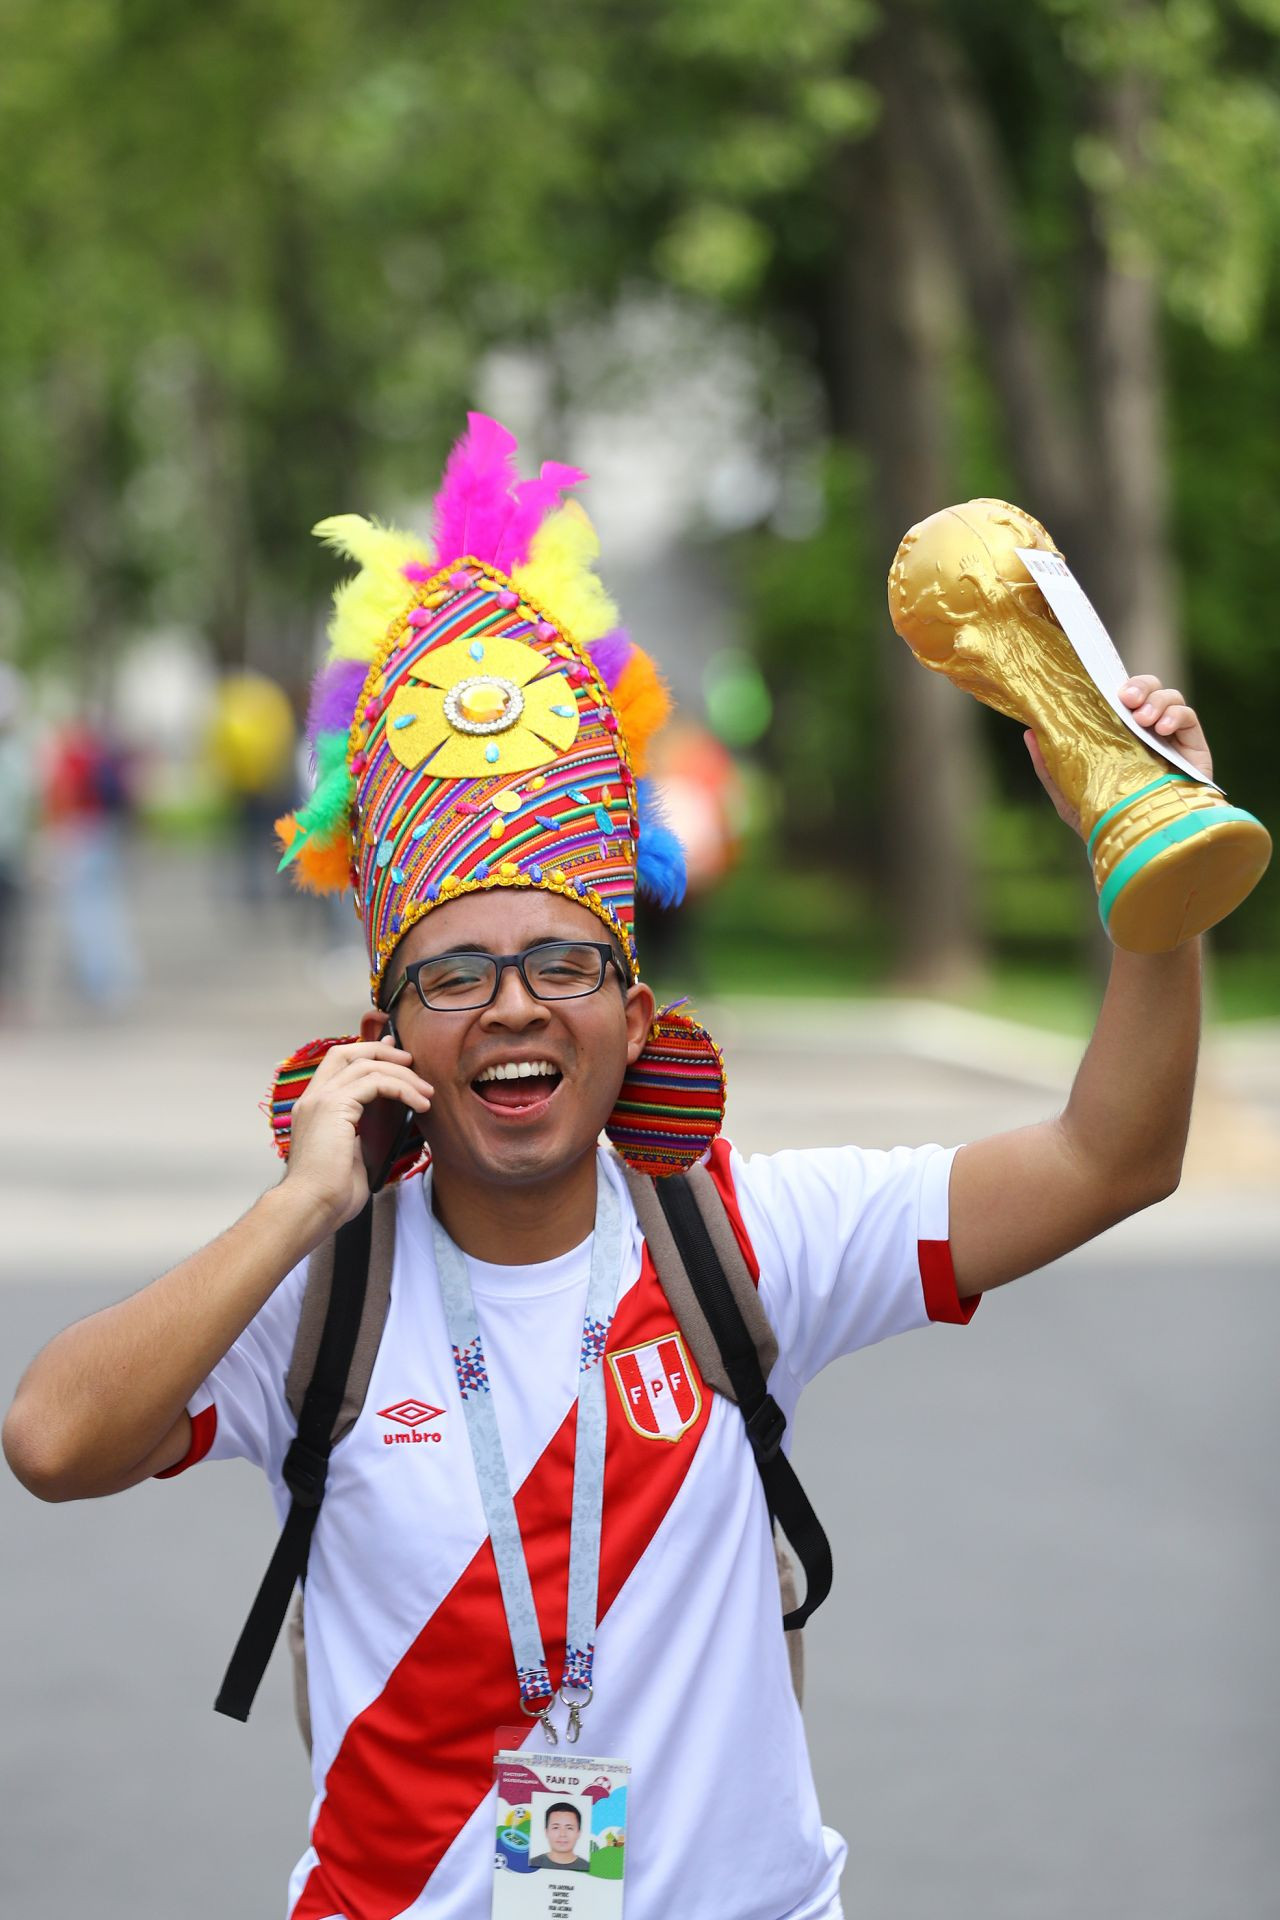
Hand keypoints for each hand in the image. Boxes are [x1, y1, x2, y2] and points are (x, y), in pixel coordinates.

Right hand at [283, 1040, 432, 1229]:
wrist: (311, 1206)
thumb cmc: (330, 1192)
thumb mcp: (351, 1155)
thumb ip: (361, 1135)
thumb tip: (384, 1128)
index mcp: (313, 1107)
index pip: (338, 1064)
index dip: (367, 1053)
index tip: (395, 1054)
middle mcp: (313, 1097)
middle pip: (347, 1052)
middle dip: (382, 1051)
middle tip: (411, 1061)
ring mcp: (321, 1099)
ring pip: (367, 1066)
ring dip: (402, 1074)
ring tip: (426, 1092)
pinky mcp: (335, 1106)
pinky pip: (376, 1082)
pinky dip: (402, 1088)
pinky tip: (419, 1104)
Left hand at [1024, 674, 1214, 837]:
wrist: (1142, 847)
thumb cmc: (1106, 822)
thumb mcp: (1070, 795)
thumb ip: (1050, 766)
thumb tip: (1029, 732)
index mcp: (1120, 734)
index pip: (1121, 697)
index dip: (1116, 685)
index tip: (1105, 688)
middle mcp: (1147, 731)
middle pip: (1149, 689)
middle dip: (1139, 686)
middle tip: (1125, 699)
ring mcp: (1172, 739)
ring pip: (1170, 697)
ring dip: (1157, 700)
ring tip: (1143, 719)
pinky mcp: (1194, 750)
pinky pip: (1190, 717)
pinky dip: (1176, 715)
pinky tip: (1162, 729)